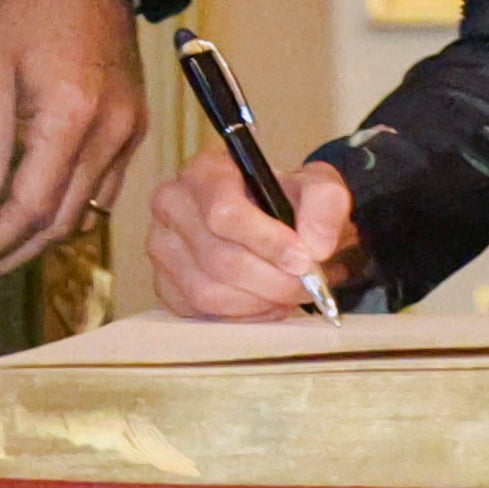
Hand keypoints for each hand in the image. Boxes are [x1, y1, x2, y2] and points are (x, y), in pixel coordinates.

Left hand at [0, 0, 149, 277]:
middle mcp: (110, 132)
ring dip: (42, 239)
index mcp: (70, 115)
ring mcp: (130, 131)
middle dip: (14, 253)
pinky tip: (36, 216)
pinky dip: (70, 210)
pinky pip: (105, 189)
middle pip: (63, 223)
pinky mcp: (135, 126)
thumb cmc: (27, 8)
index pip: (31, 206)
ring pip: (88, 213)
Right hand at [138, 150, 355, 319]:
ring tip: (288, 294)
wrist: (273, 220)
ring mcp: (162, 247)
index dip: (268, 242)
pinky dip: (242, 316)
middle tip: (308, 287)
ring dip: (259, 302)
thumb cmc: (286, 200)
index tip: (304, 260)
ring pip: (208, 291)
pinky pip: (200, 312)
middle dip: (273, 281)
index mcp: (205, 172)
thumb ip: (326, 205)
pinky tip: (265, 303)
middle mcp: (173, 206)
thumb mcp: (317, 186)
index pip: (225, 214)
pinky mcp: (164, 283)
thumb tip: (316, 246)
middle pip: (219, 259)